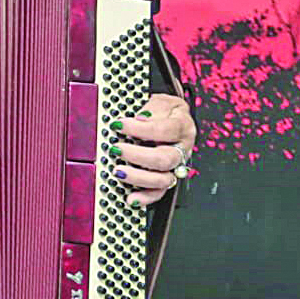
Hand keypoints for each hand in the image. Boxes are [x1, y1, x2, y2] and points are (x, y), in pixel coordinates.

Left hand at [110, 92, 196, 207]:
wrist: (172, 118)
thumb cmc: (164, 111)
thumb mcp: (162, 101)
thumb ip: (153, 108)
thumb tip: (141, 118)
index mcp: (182, 127)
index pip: (165, 130)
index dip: (141, 129)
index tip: (119, 125)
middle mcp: (182, 149)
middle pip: (165, 158)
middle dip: (137, 156)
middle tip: (117, 149)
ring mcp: (175, 166)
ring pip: (163, 179)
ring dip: (139, 177)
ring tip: (119, 171)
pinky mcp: (167, 178)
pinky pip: (159, 193)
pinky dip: (145, 197)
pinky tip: (131, 198)